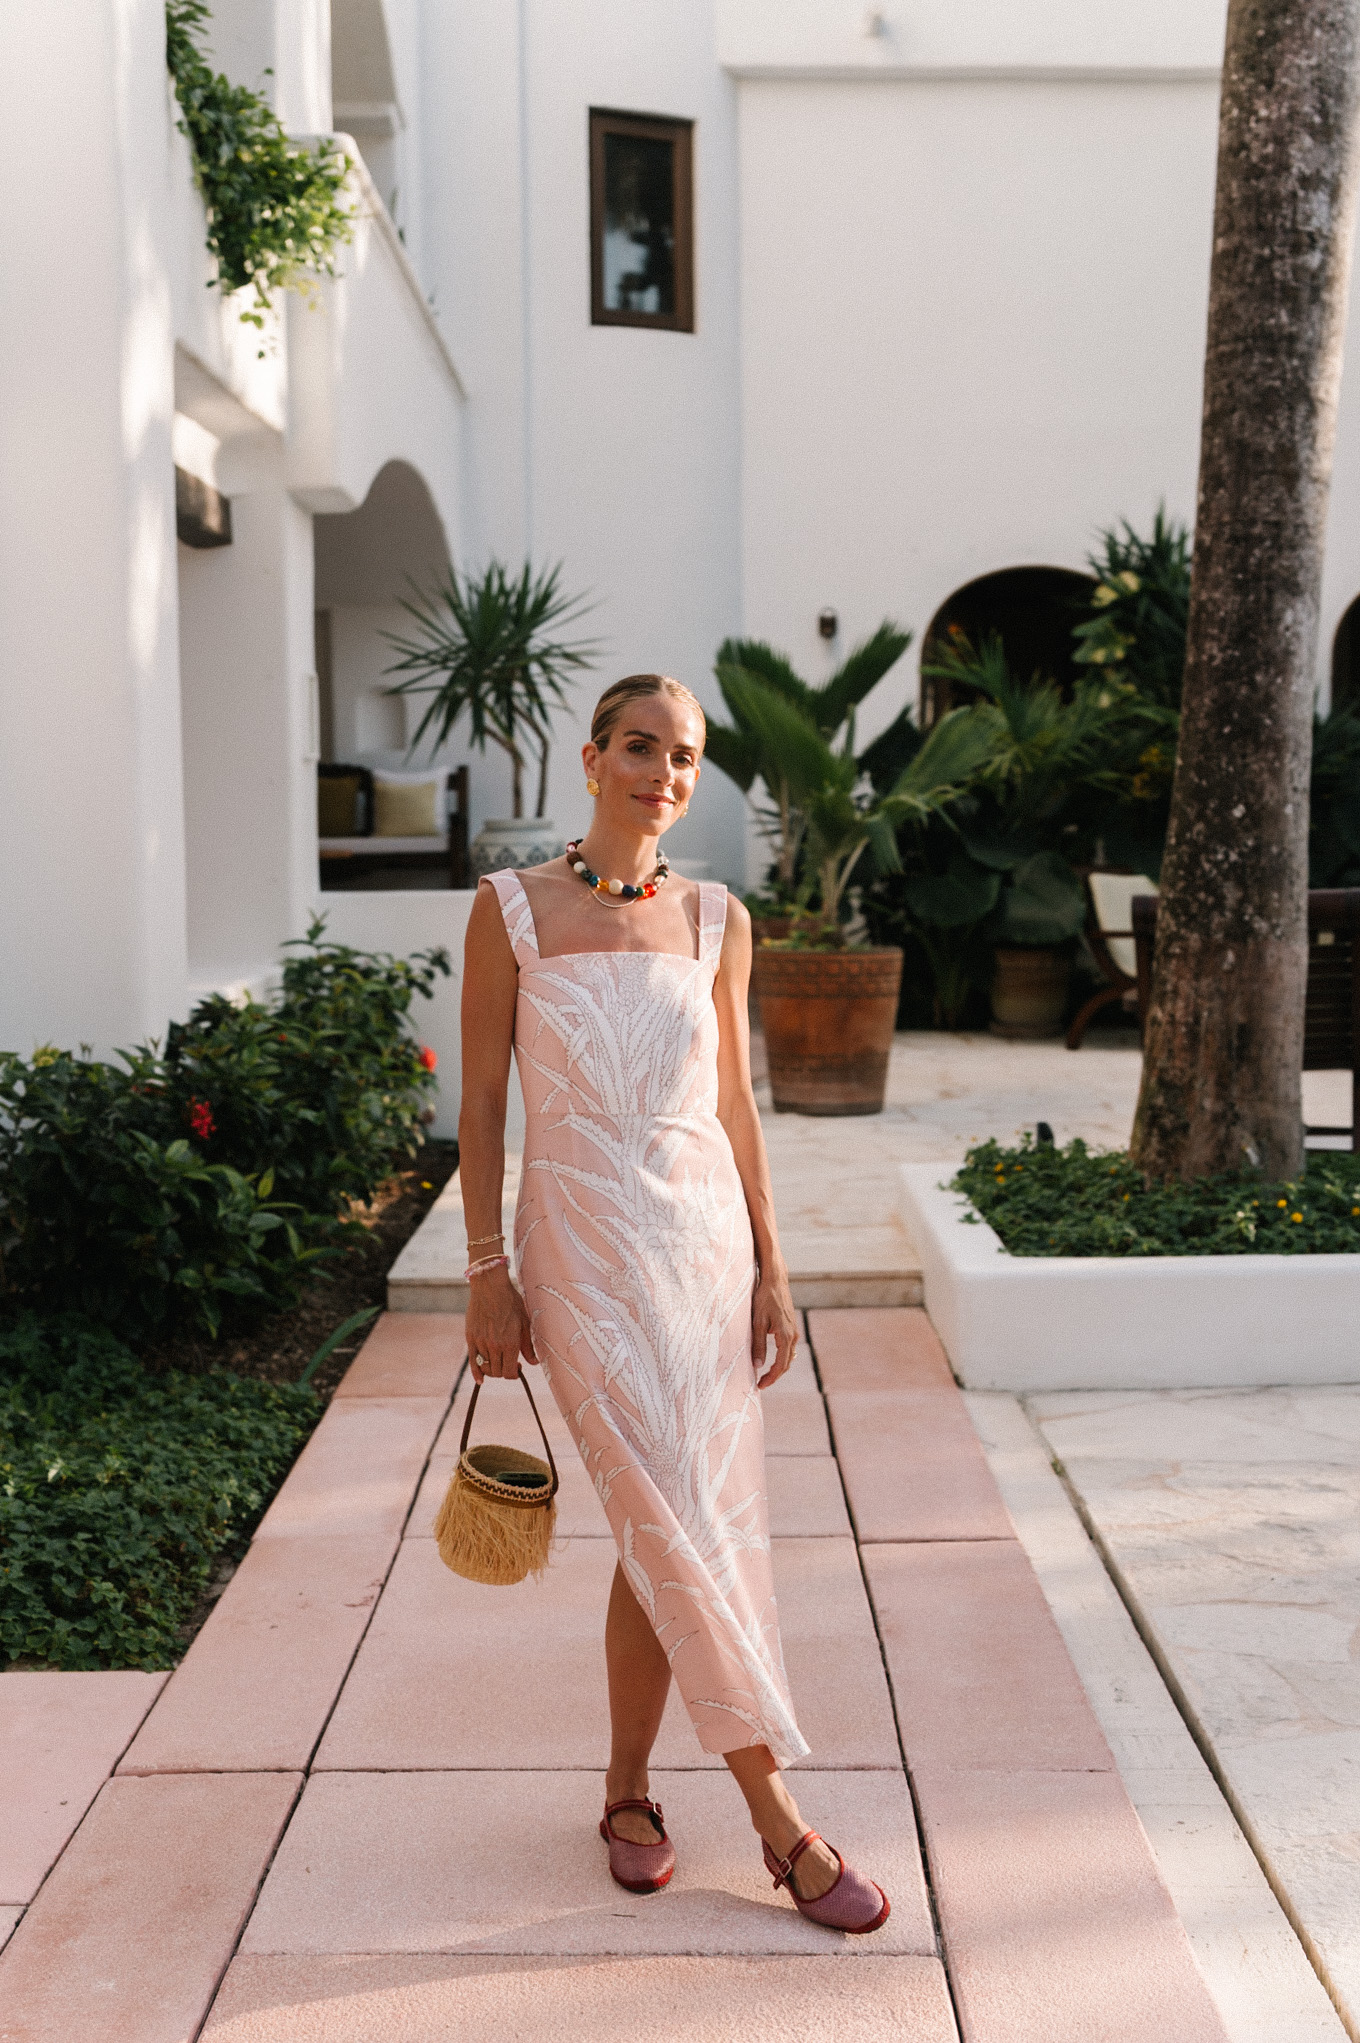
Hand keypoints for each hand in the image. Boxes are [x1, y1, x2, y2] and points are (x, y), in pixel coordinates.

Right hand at [466, 1266, 536, 1381]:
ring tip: (498, 1361)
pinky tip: (480, 1379)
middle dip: (504, 1371)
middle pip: (497, 1372)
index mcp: (510, 1343)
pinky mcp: (470, 1338)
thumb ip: (528, 1345)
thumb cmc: (510, 1301)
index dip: (514, 1374)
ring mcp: (480, 1342)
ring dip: (492, 1369)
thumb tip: (534, 1362)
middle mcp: (494, 1345)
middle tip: (509, 1363)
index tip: (517, 1367)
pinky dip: (476, 1373)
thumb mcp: (525, 1322)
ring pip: (485, 1368)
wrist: (490, 1286)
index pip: (510, 1373)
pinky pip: (472, 1362)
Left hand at [751, 1263, 797, 1388]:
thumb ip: (758, 1345)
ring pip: (788, 1356)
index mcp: (786, 1336)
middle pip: (786, 1363)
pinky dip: (781, 1357)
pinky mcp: (791, 1326)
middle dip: (775, 1375)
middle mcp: (793, 1335)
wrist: (775, 1280)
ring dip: (779, 1367)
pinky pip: (788, 1347)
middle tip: (761, 1383)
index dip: (771, 1378)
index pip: (781, 1365)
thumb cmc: (764, 1298)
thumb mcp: (757, 1322)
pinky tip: (771, 1359)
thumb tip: (757, 1365)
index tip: (760, 1385)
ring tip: (765, 1374)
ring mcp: (794, 1331)